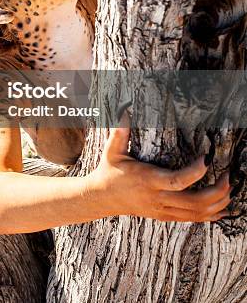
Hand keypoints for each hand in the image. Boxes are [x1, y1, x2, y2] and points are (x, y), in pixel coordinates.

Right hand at [85, 126, 230, 221]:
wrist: (101, 198)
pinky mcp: (165, 216)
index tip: (208, 157)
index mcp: (148, 180)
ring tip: (228, 189)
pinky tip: (221, 208)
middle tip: (228, 176)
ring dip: (217, 204)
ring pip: (196, 214)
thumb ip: (119, 132)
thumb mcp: (112, 151)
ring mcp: (162, 210)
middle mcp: (158, 198)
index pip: (177, 181)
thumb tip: (124, 110)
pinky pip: (192, 220)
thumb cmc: (109, 171)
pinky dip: (210, 215)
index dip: (196, 172)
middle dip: (216, 191)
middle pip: (194, 202)